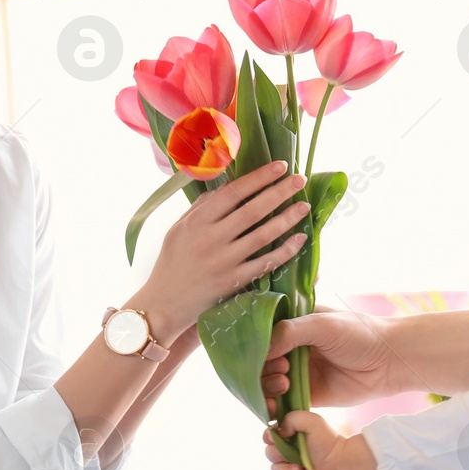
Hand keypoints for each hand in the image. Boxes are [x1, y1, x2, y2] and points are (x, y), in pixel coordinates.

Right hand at [140, 161, 307, 338]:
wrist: (163, 303)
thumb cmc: (172, 262)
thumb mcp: (179, 228)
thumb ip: (202, 207)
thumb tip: (226, 185)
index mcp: (197, 221)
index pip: (233, 192)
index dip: (259, 177)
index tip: (279, 165)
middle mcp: (211, 239)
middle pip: (252, 210)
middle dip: (280, 191)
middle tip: (300, 179)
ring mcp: (223, 262)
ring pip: (263, 235)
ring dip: (287, 219)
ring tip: (305, 206)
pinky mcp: (233, 282)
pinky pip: (265, 264)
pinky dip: (285, 251)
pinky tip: (300, 239)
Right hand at [261, 307, 394, 415]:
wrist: (389, 362)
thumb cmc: (360, 334)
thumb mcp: (323, 325)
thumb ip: (290, 332)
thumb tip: (261, 350)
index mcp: (292, 326)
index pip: (261, 336)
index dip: (256, 347)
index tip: (265, 354)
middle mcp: (291, 349)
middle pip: (260, 363)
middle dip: (262, 370)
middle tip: (283, 370)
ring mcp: (297, 373)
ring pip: (267, 385)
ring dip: (266, 388)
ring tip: (284, 385)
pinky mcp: (307, 396)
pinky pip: (282, 404)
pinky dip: (273, 408)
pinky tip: (274, 408)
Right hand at [263, 410, 378, 469]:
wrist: (342, 463)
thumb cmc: (328, 440)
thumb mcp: (311, 420)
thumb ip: (291, 418)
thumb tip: (279, 432)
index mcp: (291, 433)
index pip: (269, 435)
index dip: (269, 438)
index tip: (276, 439)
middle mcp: (290, 449)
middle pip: (269, 453)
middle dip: (278, 456)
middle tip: (292, 457)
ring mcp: (292, 465)